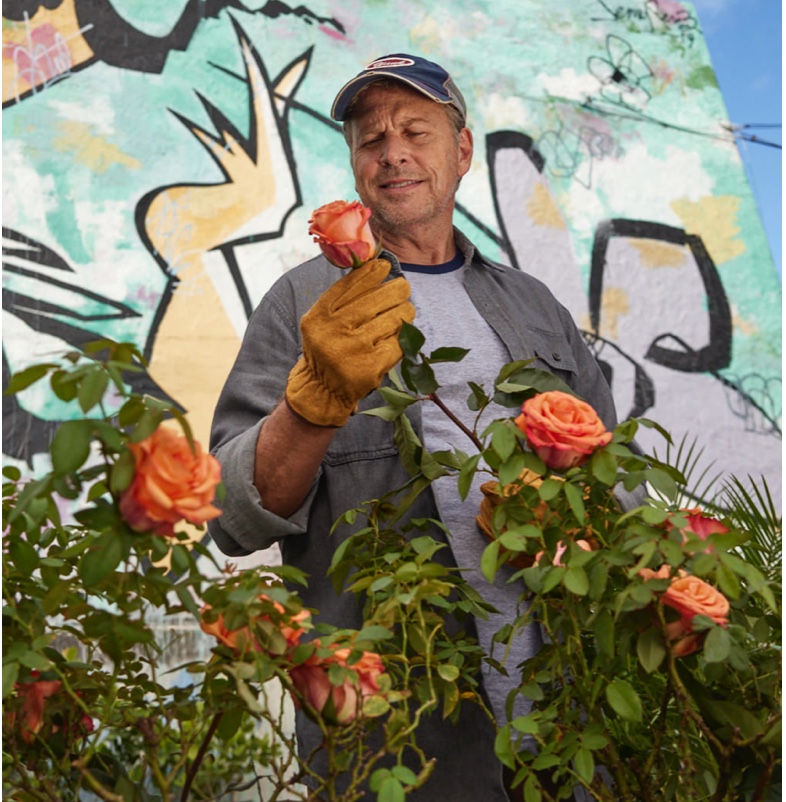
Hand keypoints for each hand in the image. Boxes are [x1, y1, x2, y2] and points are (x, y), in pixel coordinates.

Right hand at [286, 259, 414, 426]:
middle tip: (403, 288)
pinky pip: (399, 342)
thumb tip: (375, 267)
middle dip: (396, 290)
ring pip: (394, 318)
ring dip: (405, 311)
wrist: (323, 391)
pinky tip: (402, 333)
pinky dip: (404, 336)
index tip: (385, 265)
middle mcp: (333, 331)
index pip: (349, 286)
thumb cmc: (329, 349)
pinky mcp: (371, 367)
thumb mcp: (324, 322)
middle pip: (376, 300)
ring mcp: (353, 350)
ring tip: (406, 309)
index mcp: (319, 317)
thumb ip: (342, 299)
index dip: (371, 273)